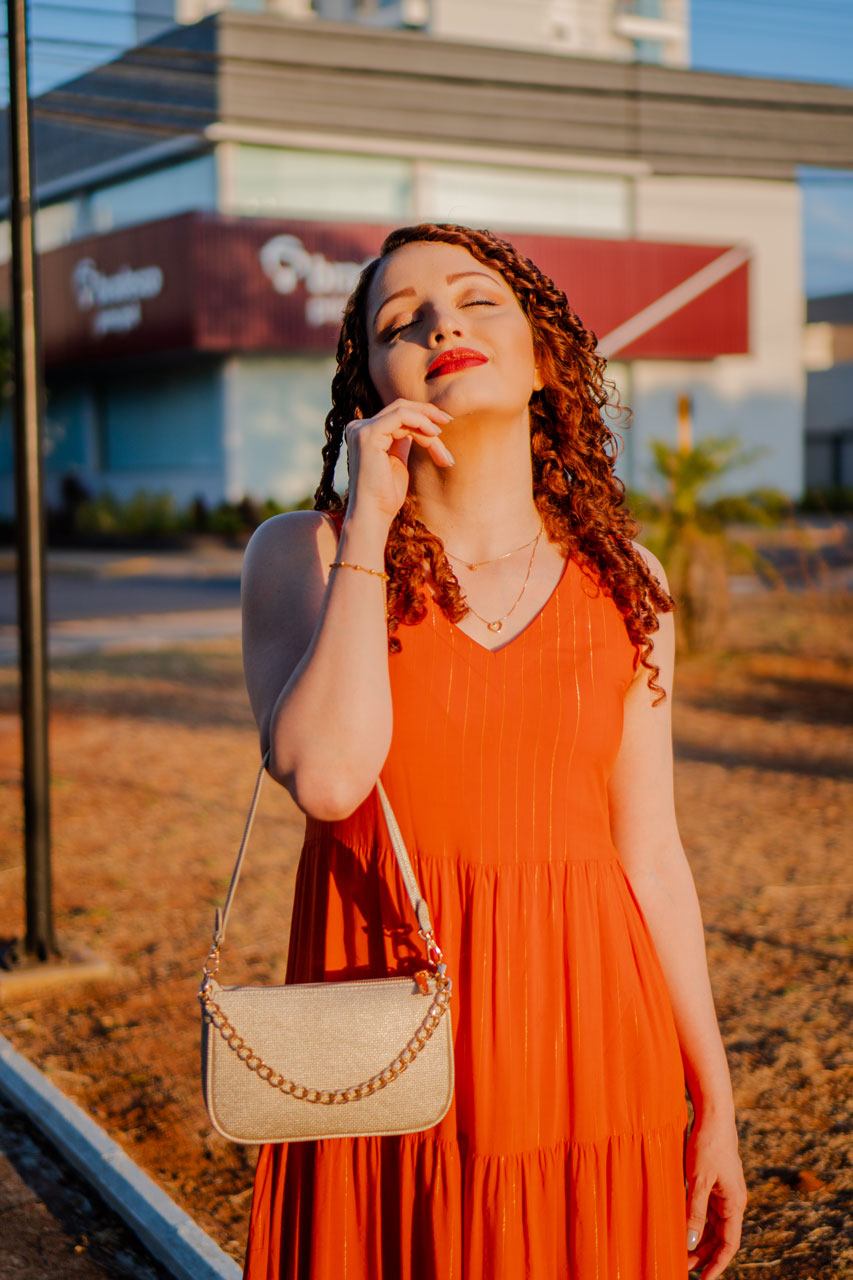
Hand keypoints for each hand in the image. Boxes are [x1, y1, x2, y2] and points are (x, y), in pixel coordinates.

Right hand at [345, 399, 453, 524]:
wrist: (374, 514)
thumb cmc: (386, 497)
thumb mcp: (398, 463)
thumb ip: (402, 442)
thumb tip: (417, 429)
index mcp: (365, 434)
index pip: (397, 416)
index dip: (422, 419)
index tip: (441, 432)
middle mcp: (358, 428)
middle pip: (399, 408)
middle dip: (426, 413)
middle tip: (448, 420)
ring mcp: (361, 430)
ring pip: (403, 412)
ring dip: (427, 424)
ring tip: (441, 438)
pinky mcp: (368, 434)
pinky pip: (400, 416)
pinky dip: (420, 421)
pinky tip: (433, 434)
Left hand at [685, 1110, 746, 1277]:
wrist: (713, 1116)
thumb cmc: (707, 1145)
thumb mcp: (698, 1180)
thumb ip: (695, 1212)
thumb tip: (690, 1242)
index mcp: (734, 1203)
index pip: (730, 1244)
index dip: (717, 1264)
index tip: (704, 1279)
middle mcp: (733, 1201)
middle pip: (721, 1237)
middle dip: (704, 1254)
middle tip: (683, 1266)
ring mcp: (725, 1192)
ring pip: (714, 1225)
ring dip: (700, 1239)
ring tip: (681, 1251)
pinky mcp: (715, 1183)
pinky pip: (708, 1210)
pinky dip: (698, 1222)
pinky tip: (683, 1226)